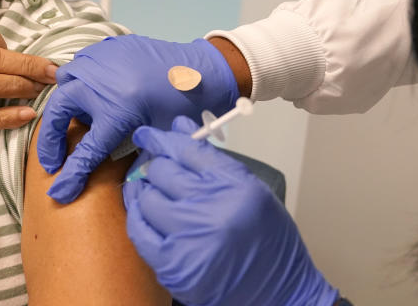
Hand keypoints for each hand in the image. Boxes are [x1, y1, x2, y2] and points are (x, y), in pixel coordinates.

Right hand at [38, 35, 238, 202]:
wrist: (202, 70)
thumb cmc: (184, 105)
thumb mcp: (157, 137)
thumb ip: (131, 161)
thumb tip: (112, 184)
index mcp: (117, 111)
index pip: (86, 151)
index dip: (71, 175)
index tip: (59, 191)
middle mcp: (101, 83)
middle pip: (59, 112)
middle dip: (51, 140)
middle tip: (53, 160)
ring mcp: (100, 61)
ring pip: (64, 83)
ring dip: (63, 106)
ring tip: (76, 123)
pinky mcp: (106, 48)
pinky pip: (81, 65)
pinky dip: (79, 83)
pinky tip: (92, 96)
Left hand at [123, 116, 337, 305]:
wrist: (279, 292)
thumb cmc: (268, 240)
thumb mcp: (249, 189)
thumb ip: (211, 159)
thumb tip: (177, 127)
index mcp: (235, 187)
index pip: (187, 150)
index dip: (163, 139)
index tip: (148, 135)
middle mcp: (212, 212)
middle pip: (163, 171)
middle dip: (158, 165)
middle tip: (159, 168)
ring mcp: (189, 241)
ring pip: (147, 198)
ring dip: (148, 191)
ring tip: (154, 191)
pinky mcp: (173, 267)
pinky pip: (139, 231)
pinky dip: (139, 216)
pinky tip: (145, 211)